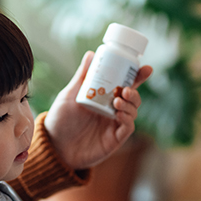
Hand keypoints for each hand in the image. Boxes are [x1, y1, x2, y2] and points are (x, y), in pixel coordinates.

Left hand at [44, 51, 152, 169]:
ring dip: (130, 104)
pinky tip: (118, 114)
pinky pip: (127, 128)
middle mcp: (113, 110)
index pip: (125, 84)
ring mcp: (114, 125)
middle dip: (134, 91)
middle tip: (125, 88)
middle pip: (133, 98)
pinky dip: (127, 119)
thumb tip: (91, 54)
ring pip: (133, 112)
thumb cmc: (61, 119)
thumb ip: (82, 76)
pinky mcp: (114, 139)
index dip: (138, 77)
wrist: (54, 145)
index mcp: (105, 97)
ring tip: (118, 101)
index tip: (146, 69)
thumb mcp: (70, 94)